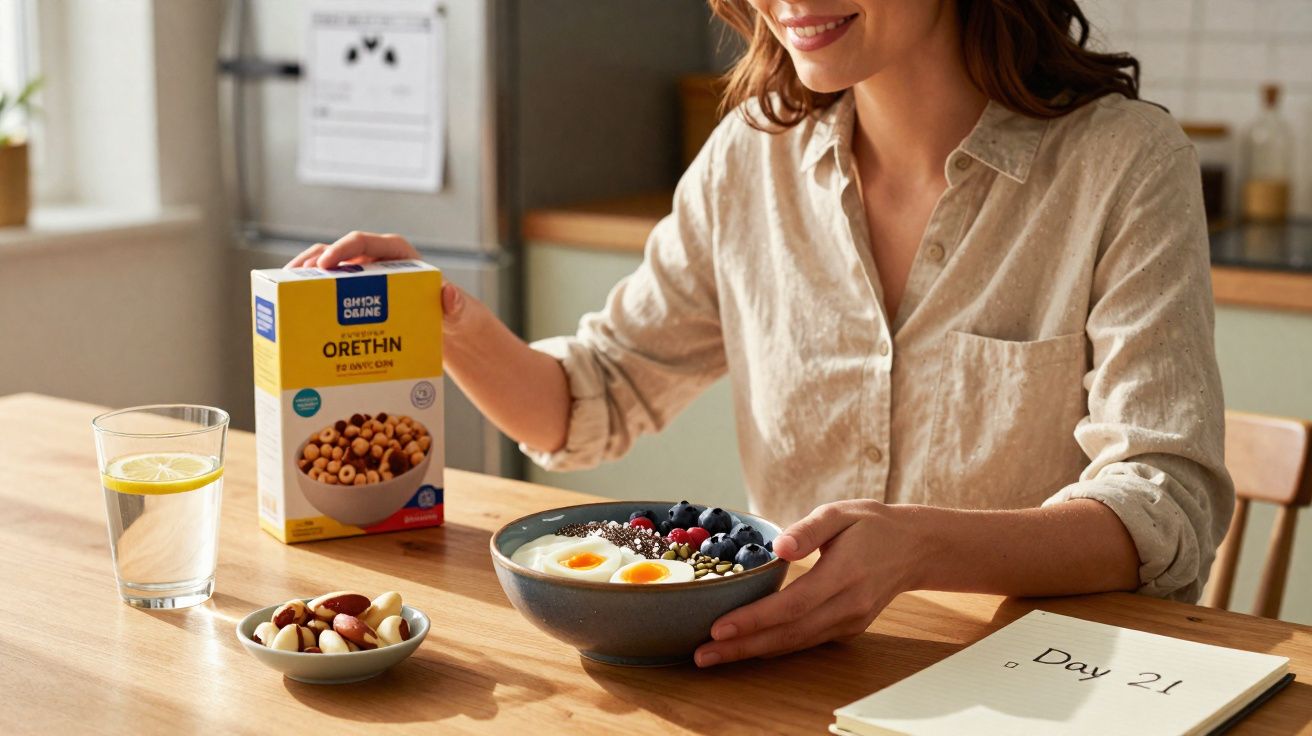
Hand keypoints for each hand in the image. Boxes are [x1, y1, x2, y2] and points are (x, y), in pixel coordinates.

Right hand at [286, 231, 484, 337]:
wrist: (447, 329)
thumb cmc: (453, 316)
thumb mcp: (459, 312)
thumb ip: (457, 305)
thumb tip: (448, 293)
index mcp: (399, 254)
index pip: (365, 241)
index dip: (342, 248)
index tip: (325, 263)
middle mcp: (377, 260)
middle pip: (339, 252)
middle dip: (314, 260)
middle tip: (294, 277)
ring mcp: (364, 275)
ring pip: (328, 267)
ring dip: (305, 275)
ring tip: (286, 289)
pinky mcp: (355, 293)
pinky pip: (329, 288)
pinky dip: (312, 293)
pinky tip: (298, 307)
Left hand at [693, 500, 923, 666]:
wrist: (913, 548)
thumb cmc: (872, 525)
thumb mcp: (840, 513)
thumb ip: (809, 529)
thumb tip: (780, 547)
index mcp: (844, 574)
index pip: (794, 604)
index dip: (755, 619)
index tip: (719, 628)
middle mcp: (848, 605)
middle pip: (789, 634)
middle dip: (743, 647)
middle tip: (702, 654)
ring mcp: (850, 621)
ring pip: (796, 643)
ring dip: (753, 652)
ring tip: (713, 656)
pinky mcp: (847, 628)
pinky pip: (806, 641)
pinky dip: (774, 646)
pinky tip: (745, 647)